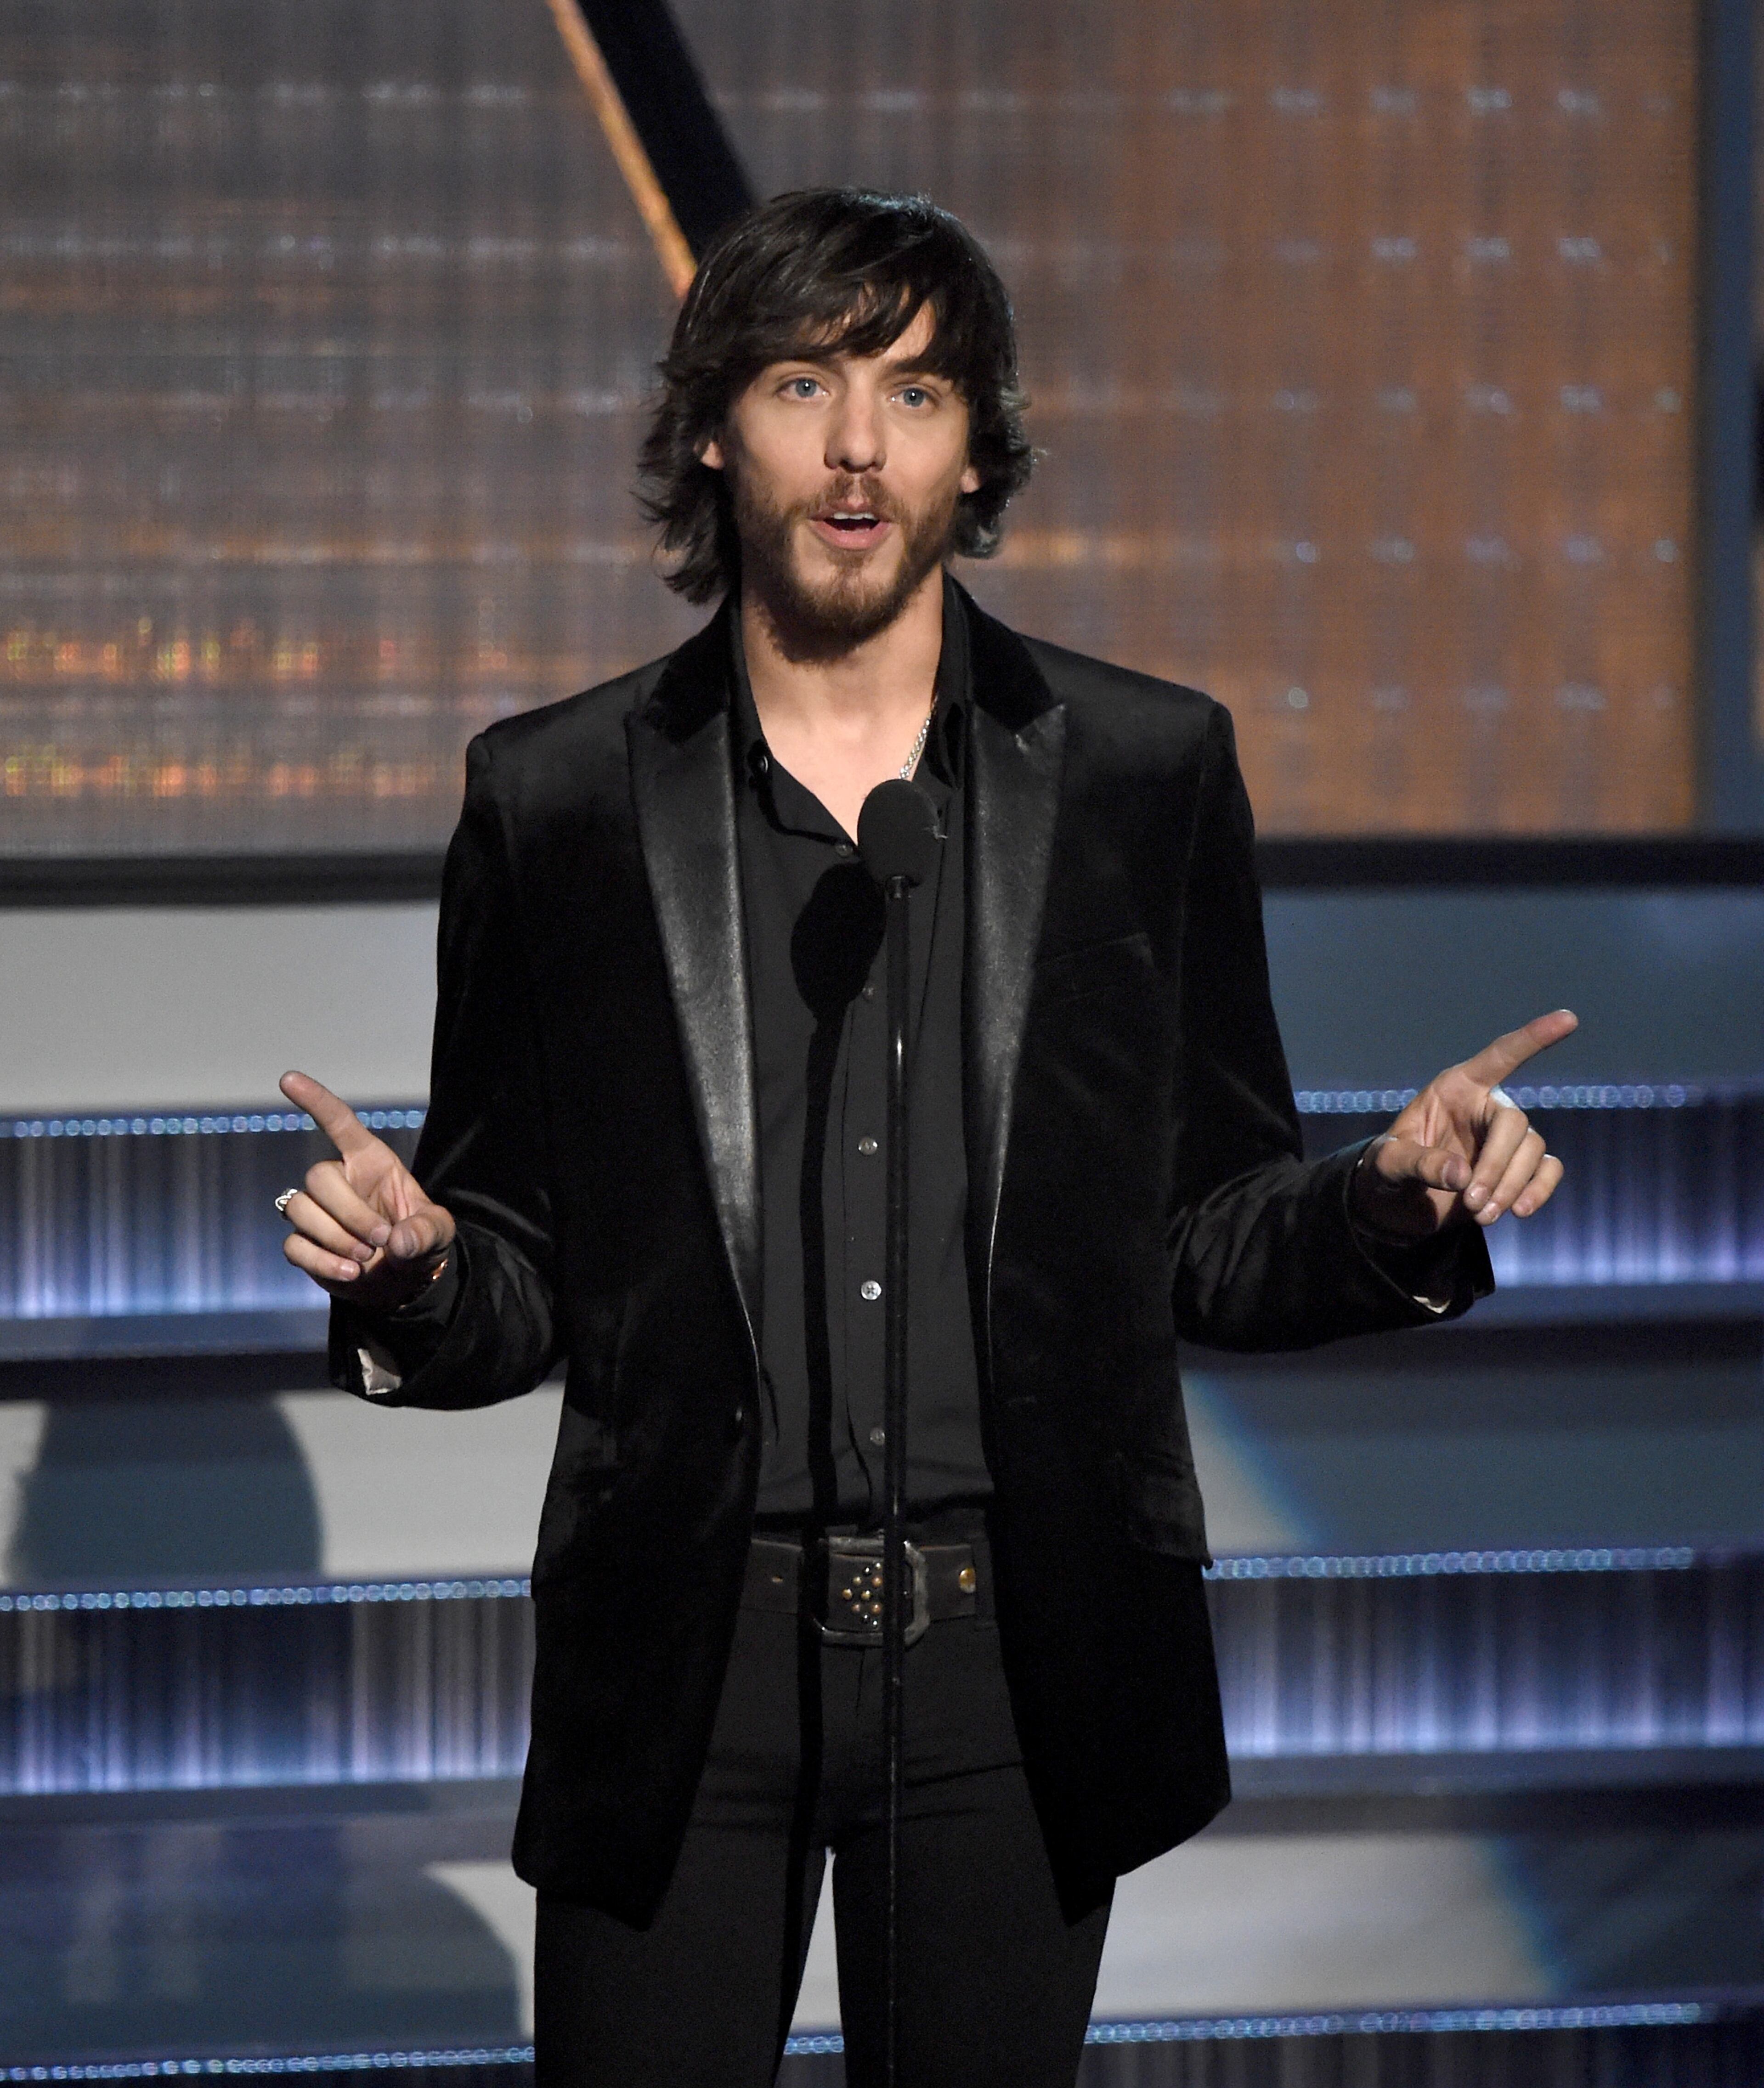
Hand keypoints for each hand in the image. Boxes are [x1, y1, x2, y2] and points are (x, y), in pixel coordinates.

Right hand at [277, 1070, 455, 1310]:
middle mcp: (339, 1180)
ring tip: (365, 1259)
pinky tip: (349, 1274)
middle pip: (317, 1177)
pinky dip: (320, 1262)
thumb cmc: (420, 1242)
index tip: (288, 1079)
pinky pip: (293, 1245)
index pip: (340, 1123)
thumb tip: (399, 1242)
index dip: (316, 1101)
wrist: (405, 1282)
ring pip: (298, 1209)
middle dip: (349, 1213)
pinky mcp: (305, 1243)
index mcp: (371, 1163)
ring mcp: (317, 1212)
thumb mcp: (438, 1233)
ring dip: (334, 1238)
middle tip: (379, 1241)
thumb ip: (425, 1232)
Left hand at [1351, 1010, 1576, 1239]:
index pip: (1499, 1056)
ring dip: (1510, 1186)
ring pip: (1533, 1151)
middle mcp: (1486, 1107)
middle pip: (1514, 1123)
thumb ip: (1417, 1163)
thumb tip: (1461, 1175)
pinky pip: (1546, 1171)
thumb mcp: (1387, 1163)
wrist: (1395, 1206)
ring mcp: (1504, 1139)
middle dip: (1497, 1165)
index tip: (1569, 1019)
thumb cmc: (1386, 1170)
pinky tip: (1518, 1211)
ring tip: (1481, 1215)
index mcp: (1455, 1089)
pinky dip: (1538, 1191)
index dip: (1533, 1038)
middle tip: (1473, 1203)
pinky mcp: (1517, 1169)